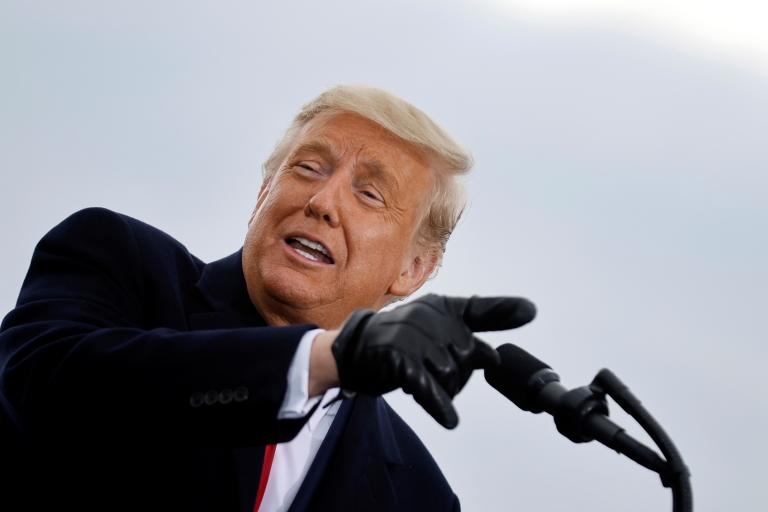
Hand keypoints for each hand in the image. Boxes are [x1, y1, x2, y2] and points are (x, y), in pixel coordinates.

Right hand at [331, 294, 535, 428]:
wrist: (352, 349)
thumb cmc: (399, 341)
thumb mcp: (432, 330)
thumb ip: (464, 339)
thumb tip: (495, 355)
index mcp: (443, 308)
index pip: (479, 309)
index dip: (505, 310)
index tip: (530, 310)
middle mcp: (431, 317)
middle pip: (470, 356)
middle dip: (459, 375)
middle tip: (435, 375)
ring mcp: (414, 336)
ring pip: (451, 374)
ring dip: (442, 388)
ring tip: (423, 382)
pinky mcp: (398, 358)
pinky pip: (428, 386)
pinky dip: (439, 405)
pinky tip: (448, 418)